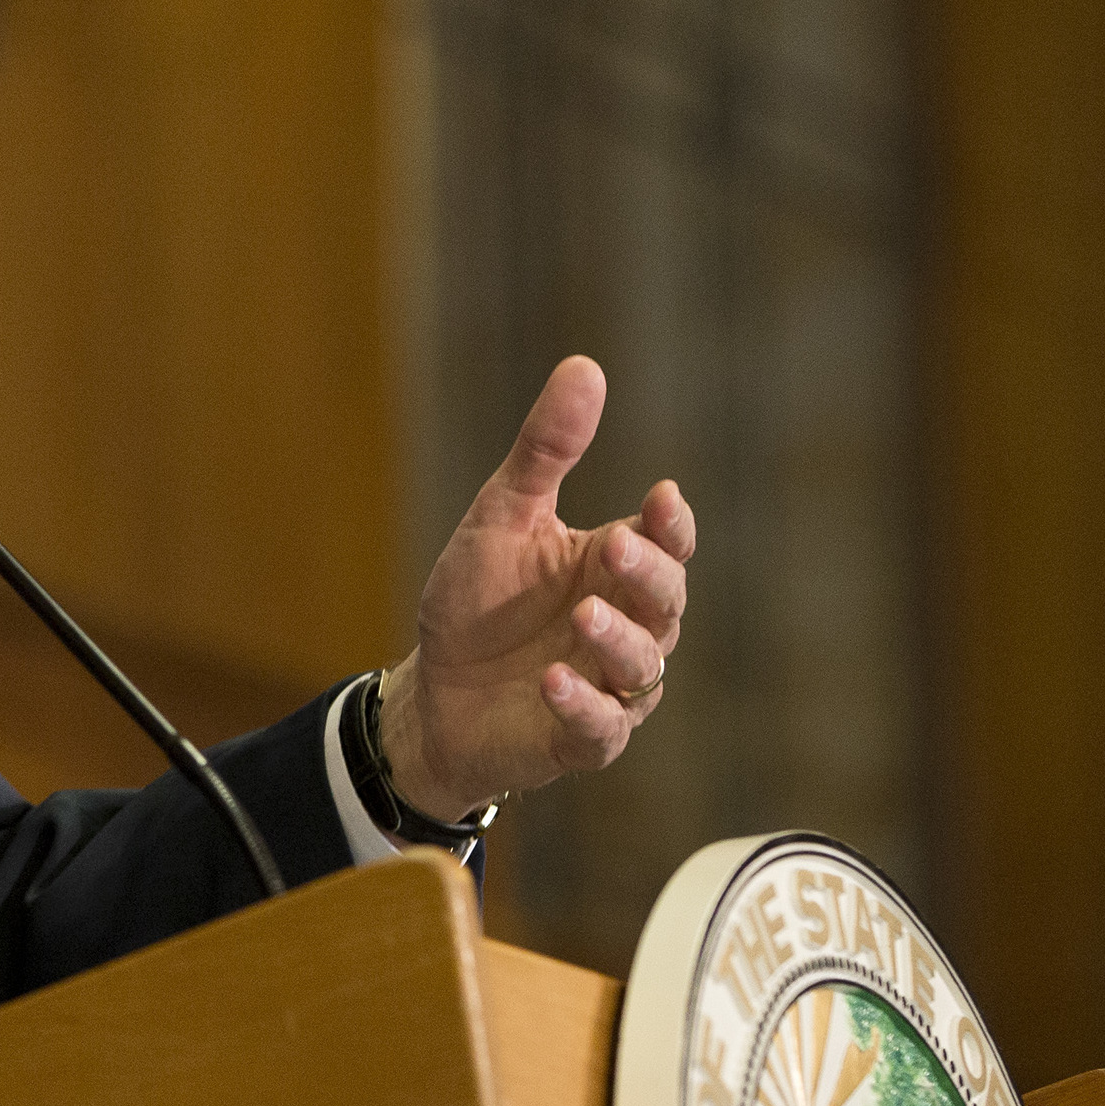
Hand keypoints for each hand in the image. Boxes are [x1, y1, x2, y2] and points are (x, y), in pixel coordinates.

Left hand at [380, 355, 693, 821]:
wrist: (433, 692)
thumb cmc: (478, 602)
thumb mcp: (503, 517)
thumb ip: (545, 452)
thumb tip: (585, 366)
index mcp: (614, 569)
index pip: (666, 544)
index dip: (671, 524)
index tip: (661, 496)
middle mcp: (627, 627)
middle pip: (666, 602)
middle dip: (648, 575)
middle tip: (615, 547)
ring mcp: (610, 687)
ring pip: (643, 668)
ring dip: (617, 641)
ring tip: (584, 614)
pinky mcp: (581, 739)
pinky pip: (600, 729)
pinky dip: (582, 706)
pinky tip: (553, 679)